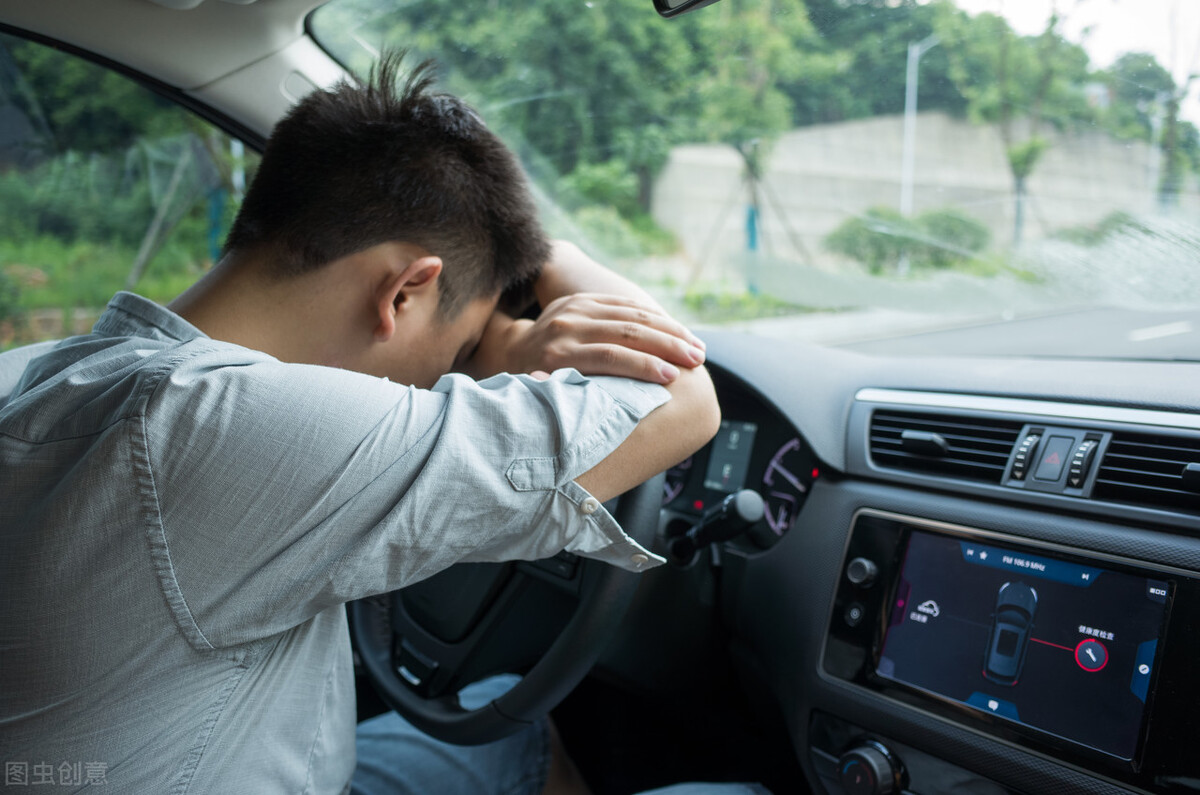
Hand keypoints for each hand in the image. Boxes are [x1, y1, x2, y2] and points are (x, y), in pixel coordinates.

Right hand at [464, 292, 705, 384]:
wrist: (491, 372)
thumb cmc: (538, 363)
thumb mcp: (569, 336)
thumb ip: (600, 333)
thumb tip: (650, 346)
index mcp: (579, 304)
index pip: (633, 310)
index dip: (667, 325)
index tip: (692, 341)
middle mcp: (572, 313)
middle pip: (636, 321)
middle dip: (673, 338)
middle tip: (699, 354)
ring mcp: (564, 334)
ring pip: (627, 337)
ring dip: (664, 351)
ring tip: (688, 365)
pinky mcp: (558, 358)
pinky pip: (609, 359)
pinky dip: (641, 365)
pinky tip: (663, 375)